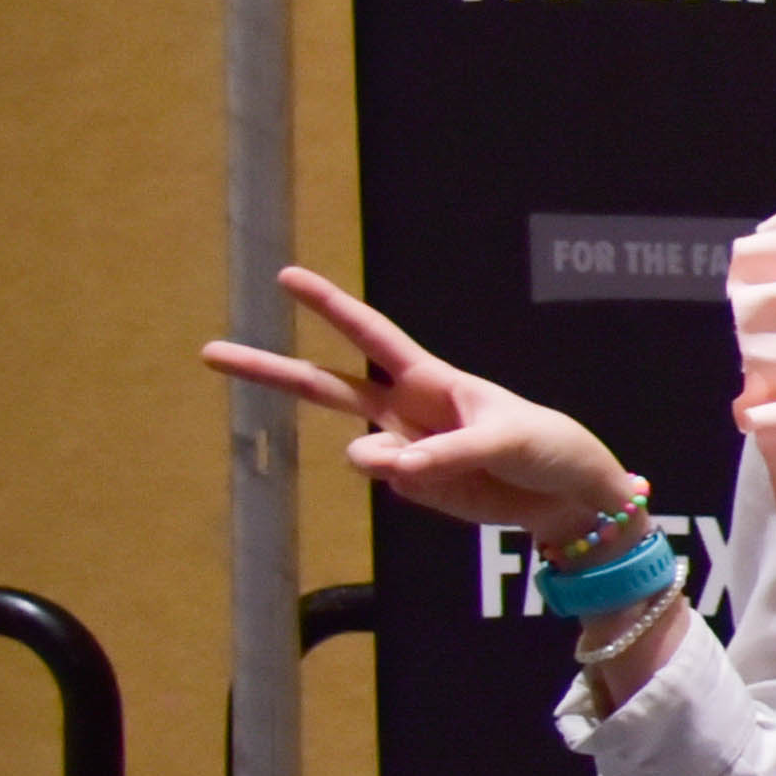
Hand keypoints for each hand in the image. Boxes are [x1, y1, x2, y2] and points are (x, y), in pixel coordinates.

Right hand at [203, 268, 638, 529]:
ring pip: (359, 454)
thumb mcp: (508, 440)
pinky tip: (459, 486)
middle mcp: (405, 409)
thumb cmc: (547, 448)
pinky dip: (421, 487)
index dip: (329, 305)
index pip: (369, 334)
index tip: (285, 276)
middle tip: (207, 351)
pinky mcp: (410, 487)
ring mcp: (403, 449)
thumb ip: (447, 454)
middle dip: (267, 369)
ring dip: (386, 462)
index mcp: (429, 378)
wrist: (568, 499)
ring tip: (437, 466)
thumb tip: (387, 469)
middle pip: (322, 387)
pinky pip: (395, 486)